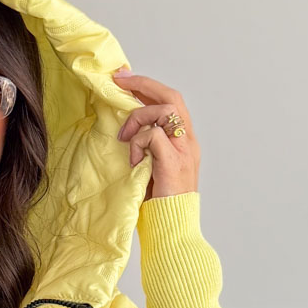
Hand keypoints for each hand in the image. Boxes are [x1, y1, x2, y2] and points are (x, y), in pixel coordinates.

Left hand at [111, 69, 199, 199]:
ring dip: (138, 119)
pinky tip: (134, 161)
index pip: (171, 103)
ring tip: (125, 140)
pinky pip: (154, 135)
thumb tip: (122, 129)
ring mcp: (183, 151)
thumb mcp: (150, 168)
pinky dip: (138, 143)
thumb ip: (145, 147)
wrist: (171, 229)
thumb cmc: (158, 204)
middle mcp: (188, 142)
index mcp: (183, 142)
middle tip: (119, 81)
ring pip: (164, 111)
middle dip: (144, 84)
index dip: (149, 87)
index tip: (126, 78)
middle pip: (172, 98)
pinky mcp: (173, 163)